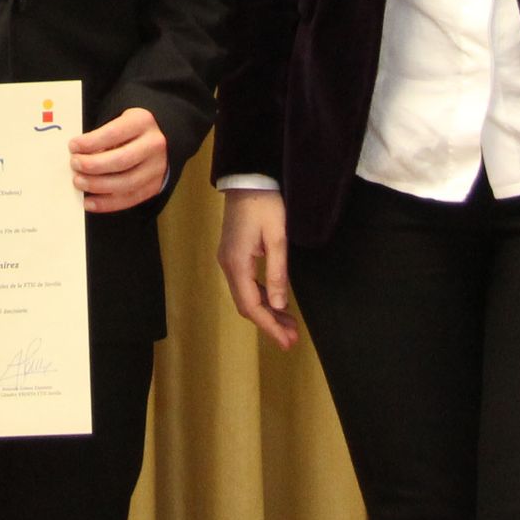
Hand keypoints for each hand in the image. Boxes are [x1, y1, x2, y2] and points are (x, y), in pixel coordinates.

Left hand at [69, 106, 168, 212]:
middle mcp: (154, 145)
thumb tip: (76, 153)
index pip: (113, 134)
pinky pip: (129, 199)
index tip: (73, 146)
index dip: (90, 142)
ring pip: (126, 183)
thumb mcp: (121, 121)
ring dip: (97, 185)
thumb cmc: (132, 129)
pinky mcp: (154, 185)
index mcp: (143, 122)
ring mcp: (157, 167)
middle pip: (121, 160)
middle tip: (75, 164)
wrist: (160, 138)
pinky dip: (106, 204)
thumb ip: (102, 135)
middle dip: (93, 165)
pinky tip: (89, 202)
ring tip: (79, 182)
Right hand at [217, 189, 298, 349]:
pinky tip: (276, 303)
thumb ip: (278, 273)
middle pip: (246, 305)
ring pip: (245, 296)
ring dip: (266, 312)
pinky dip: (261, 297)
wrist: (247, 178)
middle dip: (269, 323)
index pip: (252, 305)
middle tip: (292, 338)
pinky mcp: (233, 255)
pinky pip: (245, 285)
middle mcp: (228, 266)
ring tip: (288, 325)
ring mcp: (228, 260)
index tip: (287, 341)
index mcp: (237, 264)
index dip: (270, 326)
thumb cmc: (265, 204)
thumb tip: (280, 305)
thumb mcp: (277, 237)